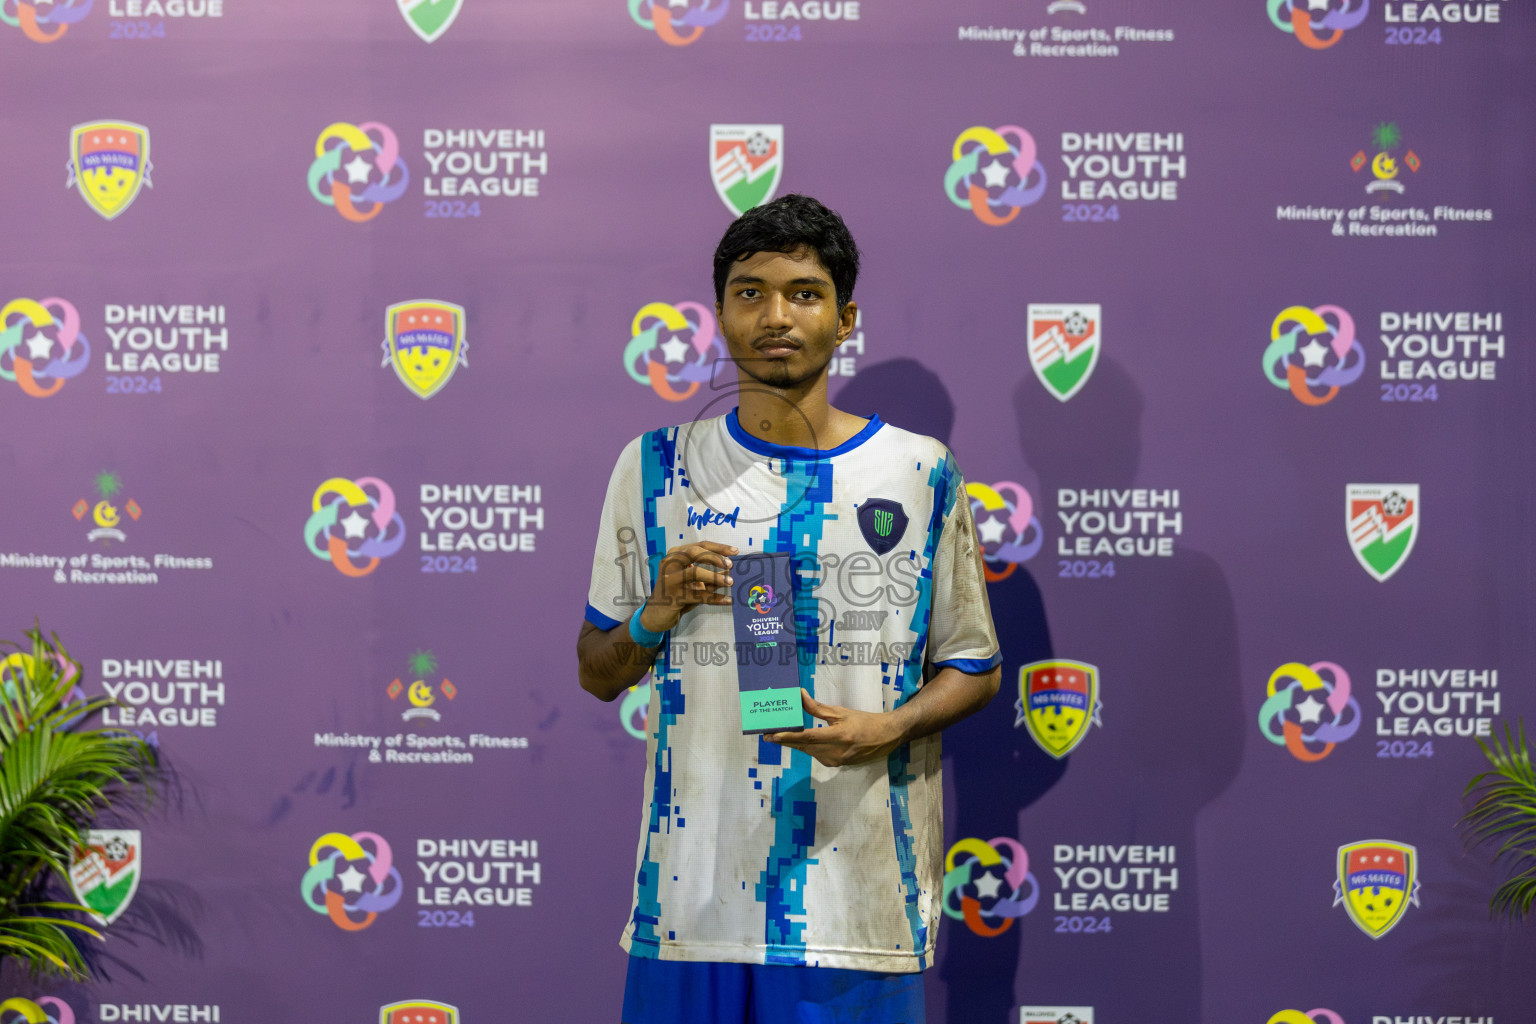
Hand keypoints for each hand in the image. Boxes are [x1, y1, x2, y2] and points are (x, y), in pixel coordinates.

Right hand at [639, 541, 736, 633]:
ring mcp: (669, 579)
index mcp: (675, 555)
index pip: (699, 546)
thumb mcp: (695, 583)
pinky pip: (697, 595)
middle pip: (694, 553)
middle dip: (714, 557)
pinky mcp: (672, 596)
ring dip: (715, 577)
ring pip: (695, 573)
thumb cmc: (677, 594)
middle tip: (730, 565)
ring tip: (730, 582)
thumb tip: (729, 570)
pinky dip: (714, 598)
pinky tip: (727, 600)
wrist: (657, 615)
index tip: (735, 551)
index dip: (718, 547)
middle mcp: (670, 563)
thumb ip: (710, 576)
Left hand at [766, 690, 907, 767]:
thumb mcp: (841, 712)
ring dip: (795, 744)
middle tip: (767, 735)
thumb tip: (800, 696)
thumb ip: (818, 708)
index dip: (788, 737)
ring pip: (808, 752)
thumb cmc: (864, 721)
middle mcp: (835, 752)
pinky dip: (807, 747)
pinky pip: (816, 755)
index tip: (772, 735)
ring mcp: (836, 761)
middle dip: (785, 740)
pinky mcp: (836, 765)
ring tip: (779, 735)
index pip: (808, 737)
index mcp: (838, 736)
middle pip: (804, 747)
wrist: (885, 737)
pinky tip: (799, 740)